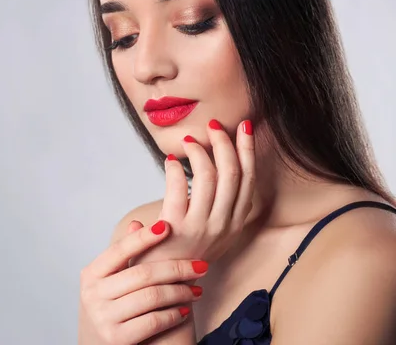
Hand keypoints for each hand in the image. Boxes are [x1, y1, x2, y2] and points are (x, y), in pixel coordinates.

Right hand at [78, 221, 207, 344]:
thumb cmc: (109, 307)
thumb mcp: (109, 281)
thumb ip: (123, 256)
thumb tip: (137, 223)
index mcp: (91, 274)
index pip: (120, 250)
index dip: (144, 238)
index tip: (167, 226)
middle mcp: (93, 294)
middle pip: (143, 274)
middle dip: (176, 268)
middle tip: (200, 265)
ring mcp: (103, 318)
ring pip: (152, 297)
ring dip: (180, 292)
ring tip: (197, 290)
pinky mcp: (116, 338)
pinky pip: (154, 321)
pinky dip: (174, 314)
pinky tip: (185, 310)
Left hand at [135, 119, 255, 264]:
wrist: (163, 286)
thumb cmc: (183, 254)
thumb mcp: (211, 232)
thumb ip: (217, 204)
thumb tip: (215, 165)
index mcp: (235, 224)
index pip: (248, 179)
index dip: (247, 151)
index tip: (244, 127)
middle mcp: (224, 226)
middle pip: (233, 174)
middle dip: (225, 143)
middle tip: (213, 126)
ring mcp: (202, 228)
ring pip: (210, 177)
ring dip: (200, 152)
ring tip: (189, 140)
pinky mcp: (178, 229)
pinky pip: (179, 189)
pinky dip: (175, 170)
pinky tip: (169, 161)